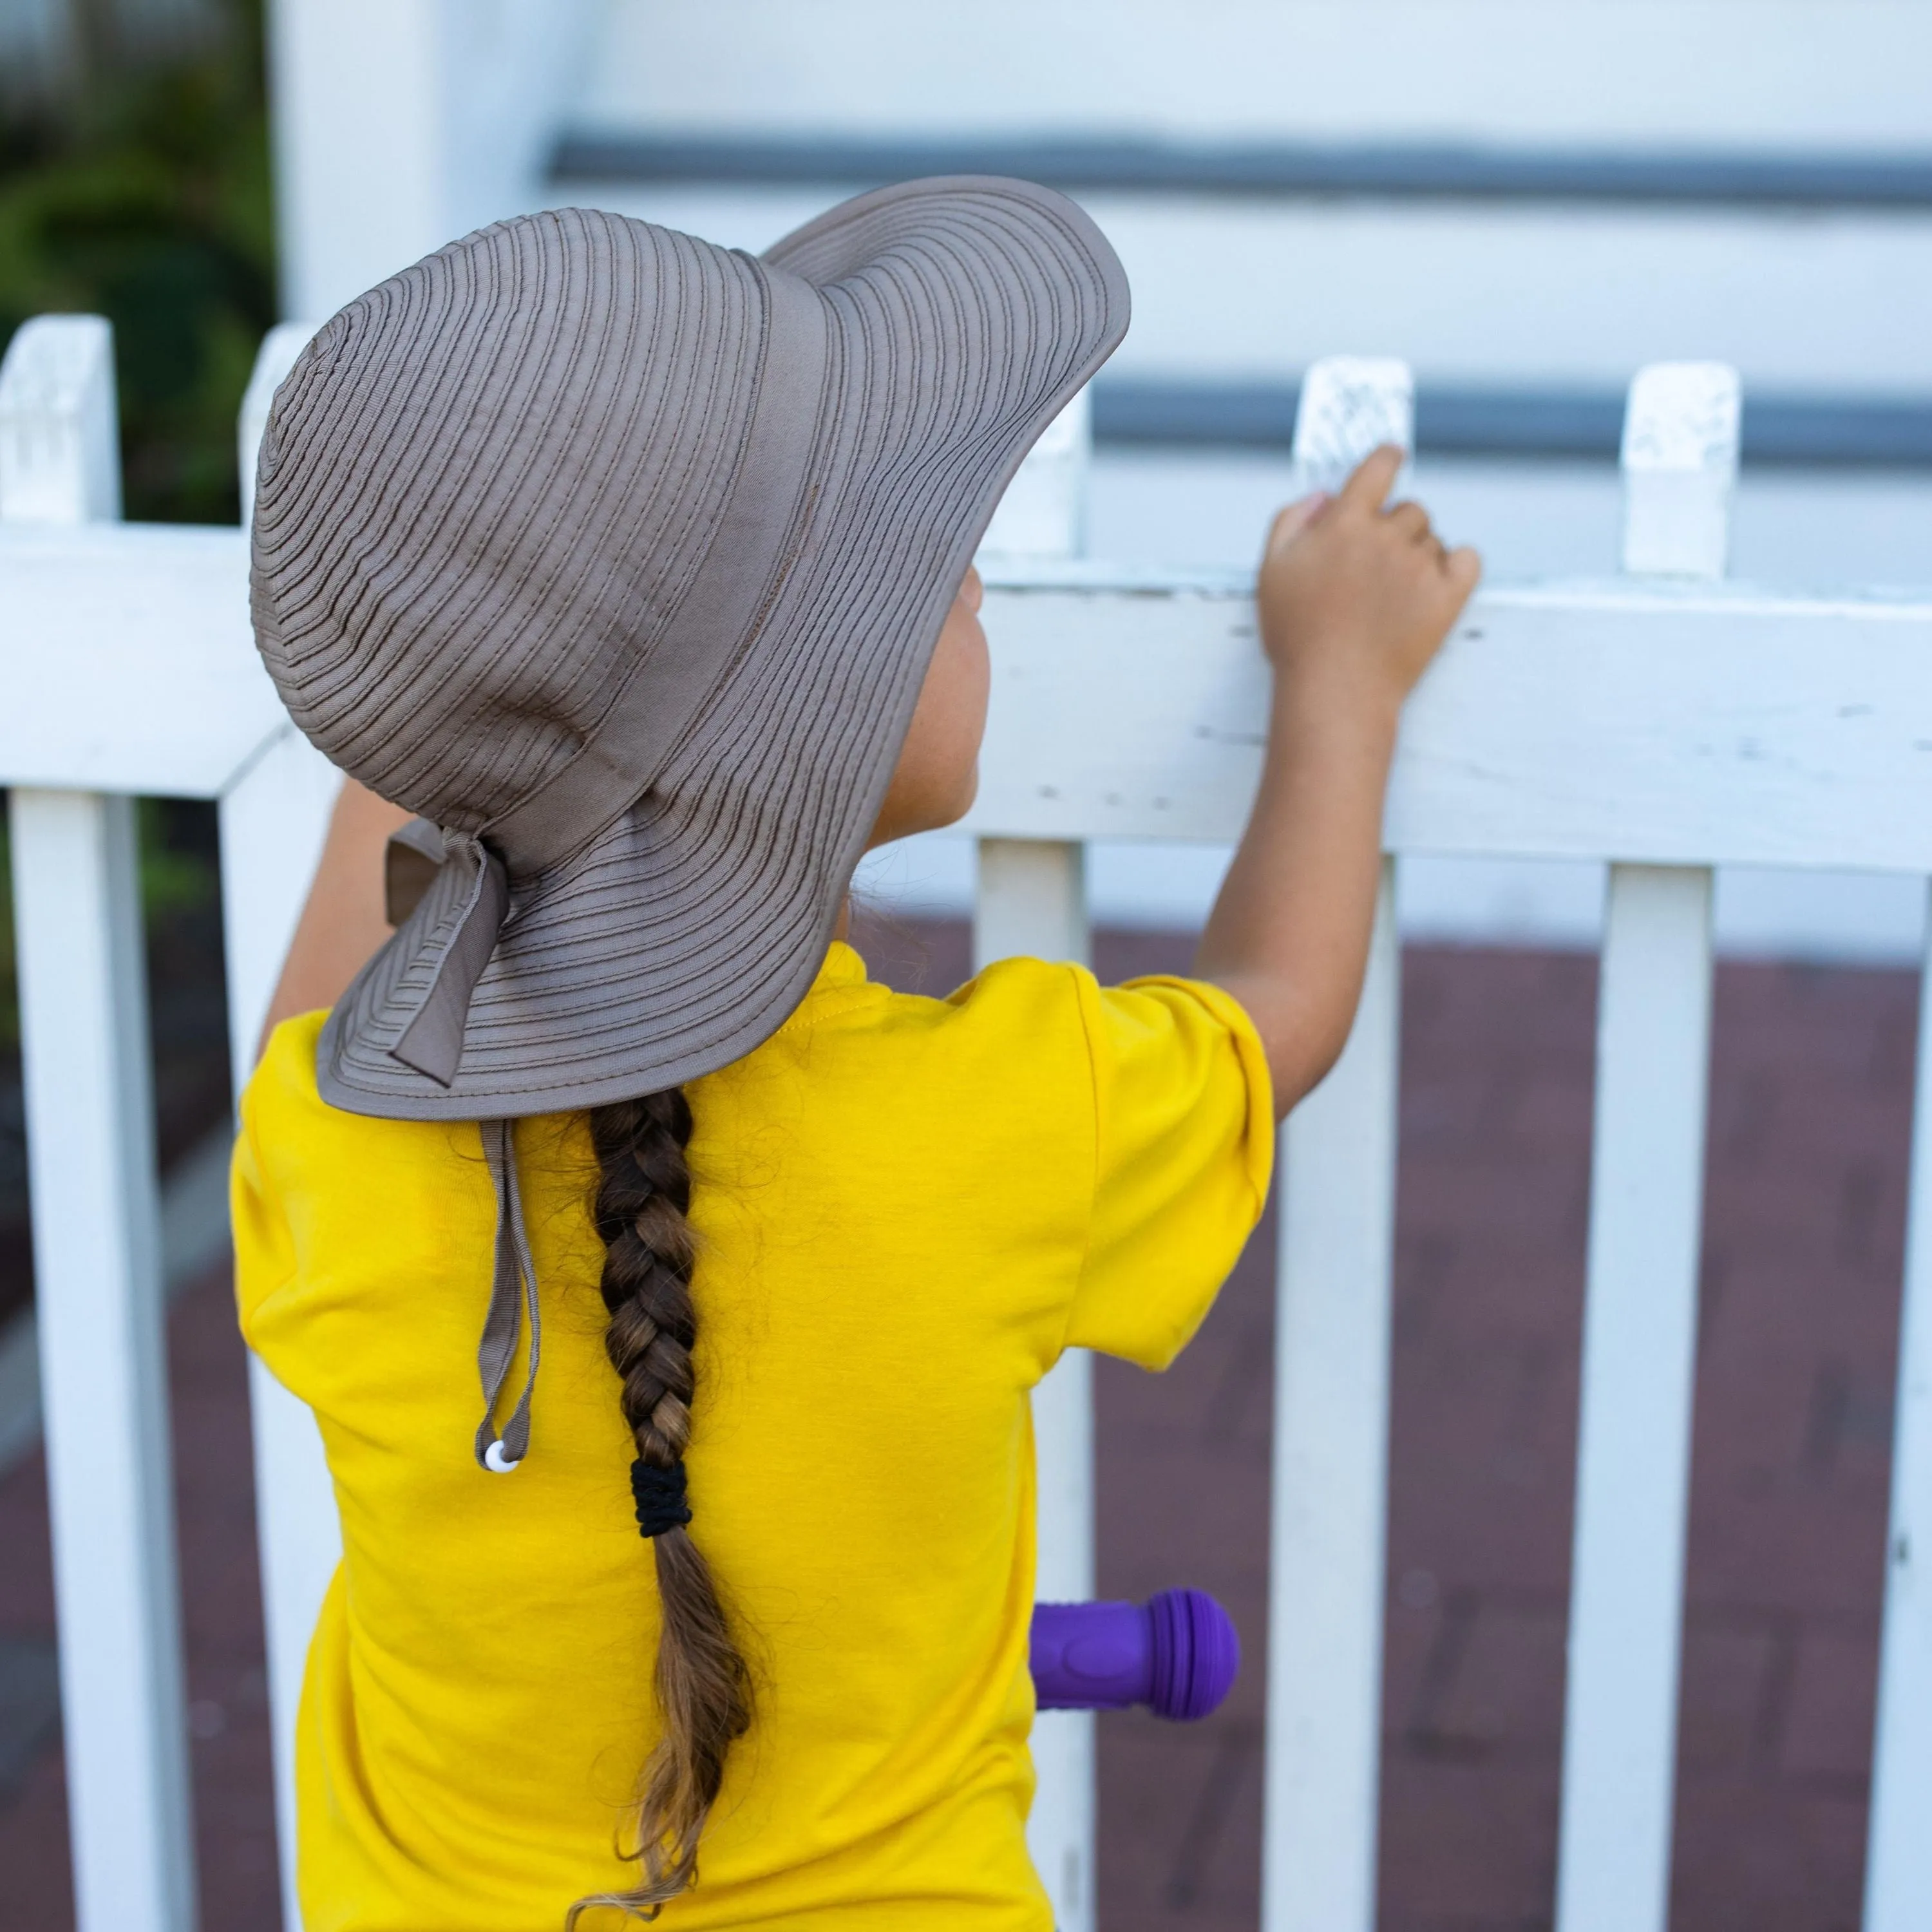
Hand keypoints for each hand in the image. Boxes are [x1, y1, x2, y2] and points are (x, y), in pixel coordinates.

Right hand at [1257, 446, 1479, 722]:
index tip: (1392, 457)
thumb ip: (1291, 520)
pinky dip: (1457, 566)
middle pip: (1410, 508)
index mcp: (1345, 523)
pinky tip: (1436, 583)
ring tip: (1392, 595)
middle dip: (1396, 528)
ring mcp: (1420, 566)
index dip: (1386, 458)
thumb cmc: (1297, 635)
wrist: (1335, 690)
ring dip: (1419, 554)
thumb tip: (1323, 494)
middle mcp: (1387, 536)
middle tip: (1376, 567)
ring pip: (1433, 538)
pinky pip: (1468, 559)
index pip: (1378, 467)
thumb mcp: (1272, 571)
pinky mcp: (1448, 596)